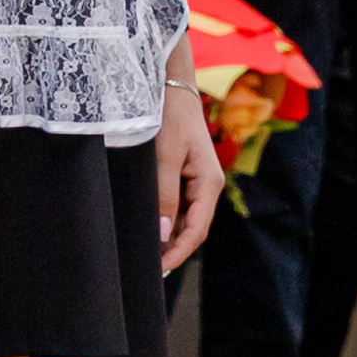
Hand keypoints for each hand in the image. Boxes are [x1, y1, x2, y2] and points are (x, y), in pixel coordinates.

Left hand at [157, 78, 225, 272]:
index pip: (196, 230)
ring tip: (147, 254)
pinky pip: (181, 205)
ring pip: (187, 219)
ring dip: (170, 237)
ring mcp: (199, 180)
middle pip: (194, 228)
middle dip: (174, 250)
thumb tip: (163, 233)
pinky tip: (151, 227)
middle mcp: (208, 185)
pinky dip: (168, 220)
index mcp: (210, 183)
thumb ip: (165, 195)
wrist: (171, 86)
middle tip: (148, 269)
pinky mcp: (187, 174)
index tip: (157, 270)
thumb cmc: (170, 117)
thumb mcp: (165, 156)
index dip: (178, 253)